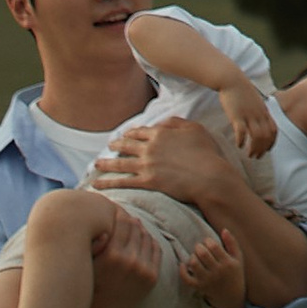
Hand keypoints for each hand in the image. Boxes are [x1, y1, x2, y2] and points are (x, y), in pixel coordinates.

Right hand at [88, 213, 163, 307]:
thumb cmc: (90, 283)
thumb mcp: (87, 262)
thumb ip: (95, 241)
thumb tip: (106, 221)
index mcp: (112, 254)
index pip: (122, 222)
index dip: (119, 212)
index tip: (115, 209)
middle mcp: (130, 260)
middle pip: (136, 227)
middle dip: (130, 219)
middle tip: (125, 215)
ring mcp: (143, 269)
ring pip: (147, 237)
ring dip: (140, 229)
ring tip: (134, 226)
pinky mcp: (152, 277)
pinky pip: (156, 250)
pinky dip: (150, 241)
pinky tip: (143, 239)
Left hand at [97, 119, 248, 212]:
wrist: (210, 177)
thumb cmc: (207, 154)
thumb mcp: (195, 129)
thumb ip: (176, 122)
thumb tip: (161, 122)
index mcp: (160, 133)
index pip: (140, 132)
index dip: (131, 134)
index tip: (126, 135)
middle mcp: (149, 148)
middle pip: (126, 145)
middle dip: (116, 146)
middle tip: (109, 146)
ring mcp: (147, 165)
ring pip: (120, 163)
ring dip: (106, 164)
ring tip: (96, 164)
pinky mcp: (147, 182)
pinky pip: (122, 182)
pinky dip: (108, 183)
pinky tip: (97, 185)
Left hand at [181, 230, 249, 307]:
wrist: (232, 296)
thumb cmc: (234, 273)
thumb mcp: (238, 258)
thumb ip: (232, 243)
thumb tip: (224, 229)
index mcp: (228, 263)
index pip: (214, 246)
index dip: (208, 241)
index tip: (208, 242)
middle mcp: (217, 272)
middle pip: (203, 254)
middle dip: (199, 247)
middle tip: (200, 247)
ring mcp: (207, 280)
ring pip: (194, 264)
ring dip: (192, 256)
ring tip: (195, 256)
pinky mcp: (199, 287)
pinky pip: (186, 279)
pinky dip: (182, 270)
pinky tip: (182, 264)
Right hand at [225, 85, 276, 161]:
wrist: (232, 80)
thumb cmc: (242, 90)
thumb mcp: (255, 101)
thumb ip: (259, 111)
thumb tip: (259, 120)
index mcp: (264, 111)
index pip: (274, 130)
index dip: (272, 142)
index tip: (268, 150)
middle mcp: (259, 114)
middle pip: (266, 136)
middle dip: (263, 149)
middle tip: (257, 156)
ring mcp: (249, 115)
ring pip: (257, 137)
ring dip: (254, 148)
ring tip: (249, 155)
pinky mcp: (237, 115)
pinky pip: (242, 132)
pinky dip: (241, 141)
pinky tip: (238, 146)